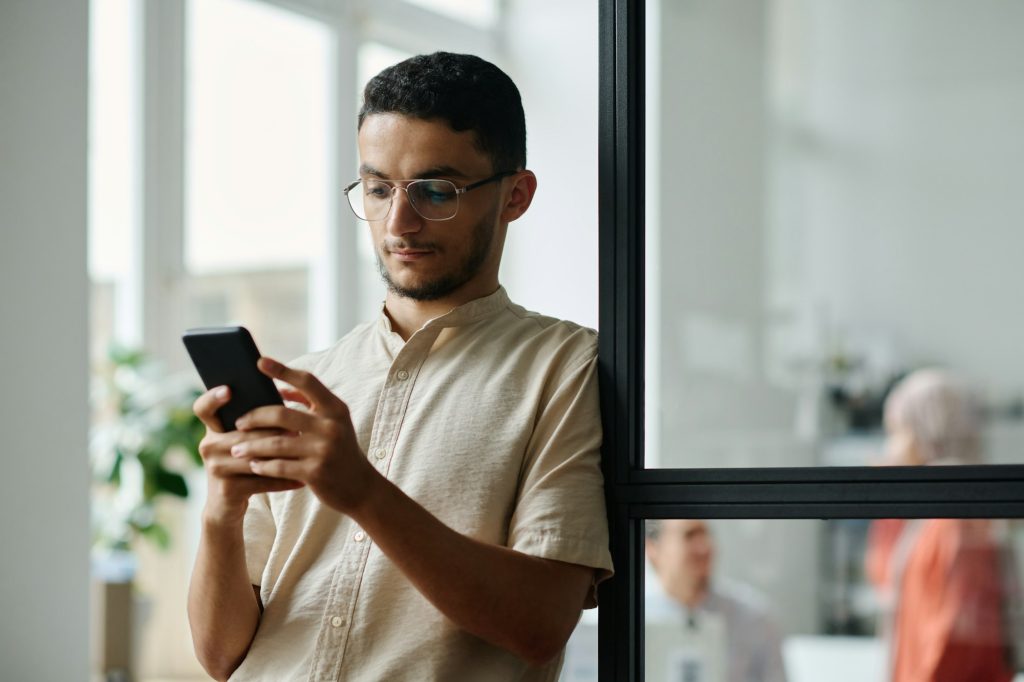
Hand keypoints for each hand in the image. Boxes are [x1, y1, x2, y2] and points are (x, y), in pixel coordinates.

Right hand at [193, 384, 305, 525]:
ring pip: (253, 457)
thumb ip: (256, 421)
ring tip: (303, 452)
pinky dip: (282, 481)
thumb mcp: (244, 442)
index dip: (212, 398)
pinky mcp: (227, 489)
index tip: (229, 390)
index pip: (203, 408)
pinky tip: (301, 480)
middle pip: (243, 434)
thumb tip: (287, 393)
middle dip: (271, 433)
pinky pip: (260, 481)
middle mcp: (209, 445)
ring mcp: (215, 468)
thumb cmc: (243, 464)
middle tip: (297, 430)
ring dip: (280, 456)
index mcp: (213, 429)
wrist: (226, 505)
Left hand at [228, 357, 376, 515]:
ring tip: (236, 449)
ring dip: (252, 446)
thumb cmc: (341, 451)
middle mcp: (331, 427)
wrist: (361, 487)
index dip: (283, 370)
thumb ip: (311, 404)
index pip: (307, 382)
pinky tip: (253, 466)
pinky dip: (263, 466)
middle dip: (255, 418)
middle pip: (282, 415)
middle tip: (238, 423)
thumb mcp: (335, 423)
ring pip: (276, 444)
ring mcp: (324, 450)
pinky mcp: (315, 473)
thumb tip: (280, 389)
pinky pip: (279, 467)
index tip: (260, 362)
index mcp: (336, 409)